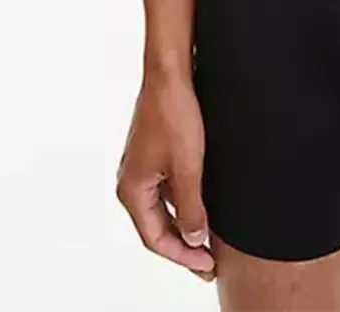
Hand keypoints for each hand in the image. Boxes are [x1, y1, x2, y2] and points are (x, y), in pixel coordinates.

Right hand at [115, 71, 215, 281]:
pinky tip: (201, 208)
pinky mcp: (153, 155)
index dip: (181, 256)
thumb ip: (190, 207)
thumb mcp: (188, 167)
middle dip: (183, 247)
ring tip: (208, 241)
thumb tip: (194, 239)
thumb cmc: (173, 114)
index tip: (205, 266)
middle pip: (156, 227)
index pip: (155, 238)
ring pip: (162, 209)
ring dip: (184, 226)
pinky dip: (183, 204)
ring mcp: (142, 168)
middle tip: (208, 264)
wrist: (170, 74)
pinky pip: (166, 190)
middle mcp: (131, 182)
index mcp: (131, 190)